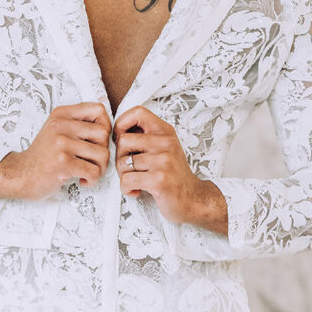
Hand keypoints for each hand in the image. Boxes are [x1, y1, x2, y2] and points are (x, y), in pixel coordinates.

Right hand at [0, 102, 110, 201]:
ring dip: (99, 168)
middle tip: (91, 160)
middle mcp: (61, 125)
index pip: (98, 110)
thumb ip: (78, 120)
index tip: (97, 141)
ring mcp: (62, 144)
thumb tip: (104, 104)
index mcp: (61, 114)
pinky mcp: (63, 163)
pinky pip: (94, 171)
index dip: (105, 126)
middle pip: (104, 133)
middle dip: (103, 151)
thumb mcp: (56, 129)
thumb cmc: (42, 155)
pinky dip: (92, 180)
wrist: (19, 174)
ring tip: (87, 172)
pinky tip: (82, 180)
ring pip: (102, 154)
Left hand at [113, 105, 204, 224]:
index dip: (122, 124)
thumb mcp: (165, 148)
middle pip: (123, 141)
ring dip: (123, 176)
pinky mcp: (159, 180)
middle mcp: (166, 143)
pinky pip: (127, 180)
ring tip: (136, 180)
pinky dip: (126, 188)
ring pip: (122, 162)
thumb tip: (117, 132)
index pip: (138, 112)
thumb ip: (146, 137)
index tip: (122, 139)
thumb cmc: (174, 175)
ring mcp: (164, 161)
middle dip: (119, 157)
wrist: (193, 199)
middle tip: (129, 168)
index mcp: (165, 132)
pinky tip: (136, 190)